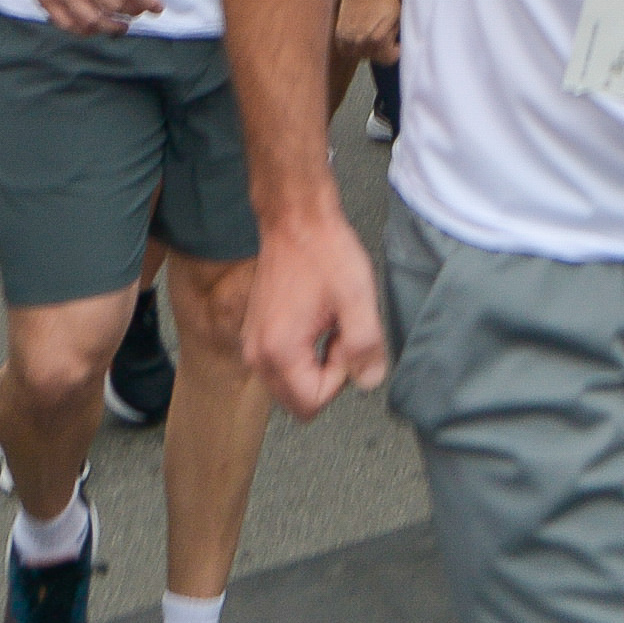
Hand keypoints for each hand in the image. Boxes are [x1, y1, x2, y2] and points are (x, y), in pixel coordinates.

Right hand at [6, 0, 164, 33]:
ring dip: (112, 28)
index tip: (158, 8)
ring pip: (93, 21)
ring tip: (121, 26)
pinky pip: (68, 24)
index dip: (150, 2)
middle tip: (137, 12)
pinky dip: (85, 30)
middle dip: (133, 13)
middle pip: (116, 6)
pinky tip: (95, 27)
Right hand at [241, 204, 387, 417]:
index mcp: (278, 351)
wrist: (296, 220)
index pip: (312, 402)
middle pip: (299, 400)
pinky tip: (317, 320)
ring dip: (317, 364)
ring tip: (330, 324)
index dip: (341, 378)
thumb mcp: (357, 299)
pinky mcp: (257, 333)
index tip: (347, 340)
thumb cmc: (324, 252)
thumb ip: (365, 347)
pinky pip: (284, 364)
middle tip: (339, 334)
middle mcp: (257, 354)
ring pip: (292, 383)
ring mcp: (253, 344)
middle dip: (327, 376)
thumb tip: (369, 381)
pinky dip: (305, 352)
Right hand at [333, 0, 402, 64]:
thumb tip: (392, 46)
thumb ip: (393, 36)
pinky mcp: (339, 33)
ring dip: (366, 49)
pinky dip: (352, 46)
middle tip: (384, 35)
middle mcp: (360, 42)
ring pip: (358, 55)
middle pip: (373, 57)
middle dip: (381, 49)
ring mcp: (348, 38)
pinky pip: (346, 49)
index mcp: (377, 39)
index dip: (395, 52)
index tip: (396, 44)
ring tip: (371, 35)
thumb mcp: (397, 17)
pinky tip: (360, 36)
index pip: (388, 59)